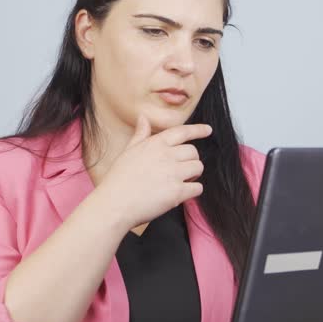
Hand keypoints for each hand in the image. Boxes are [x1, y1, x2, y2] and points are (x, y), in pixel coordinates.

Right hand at [95, 113, 212, 231]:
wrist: (114, 203)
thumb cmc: (118, 179)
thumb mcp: (128, 151)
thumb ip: (140, 135)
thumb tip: (143, 118)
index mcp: (155, 144)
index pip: (182, 131)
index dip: (198, 130)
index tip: (207, 130)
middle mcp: (166, 155)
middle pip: (193, 152)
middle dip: (191, 160)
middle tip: (181, 170)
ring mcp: (173, 174)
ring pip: (198, 168)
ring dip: (193, 175)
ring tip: (180, 181)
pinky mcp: (177, 192)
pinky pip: (197, 188)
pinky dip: (192, 191)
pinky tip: (180, 194)